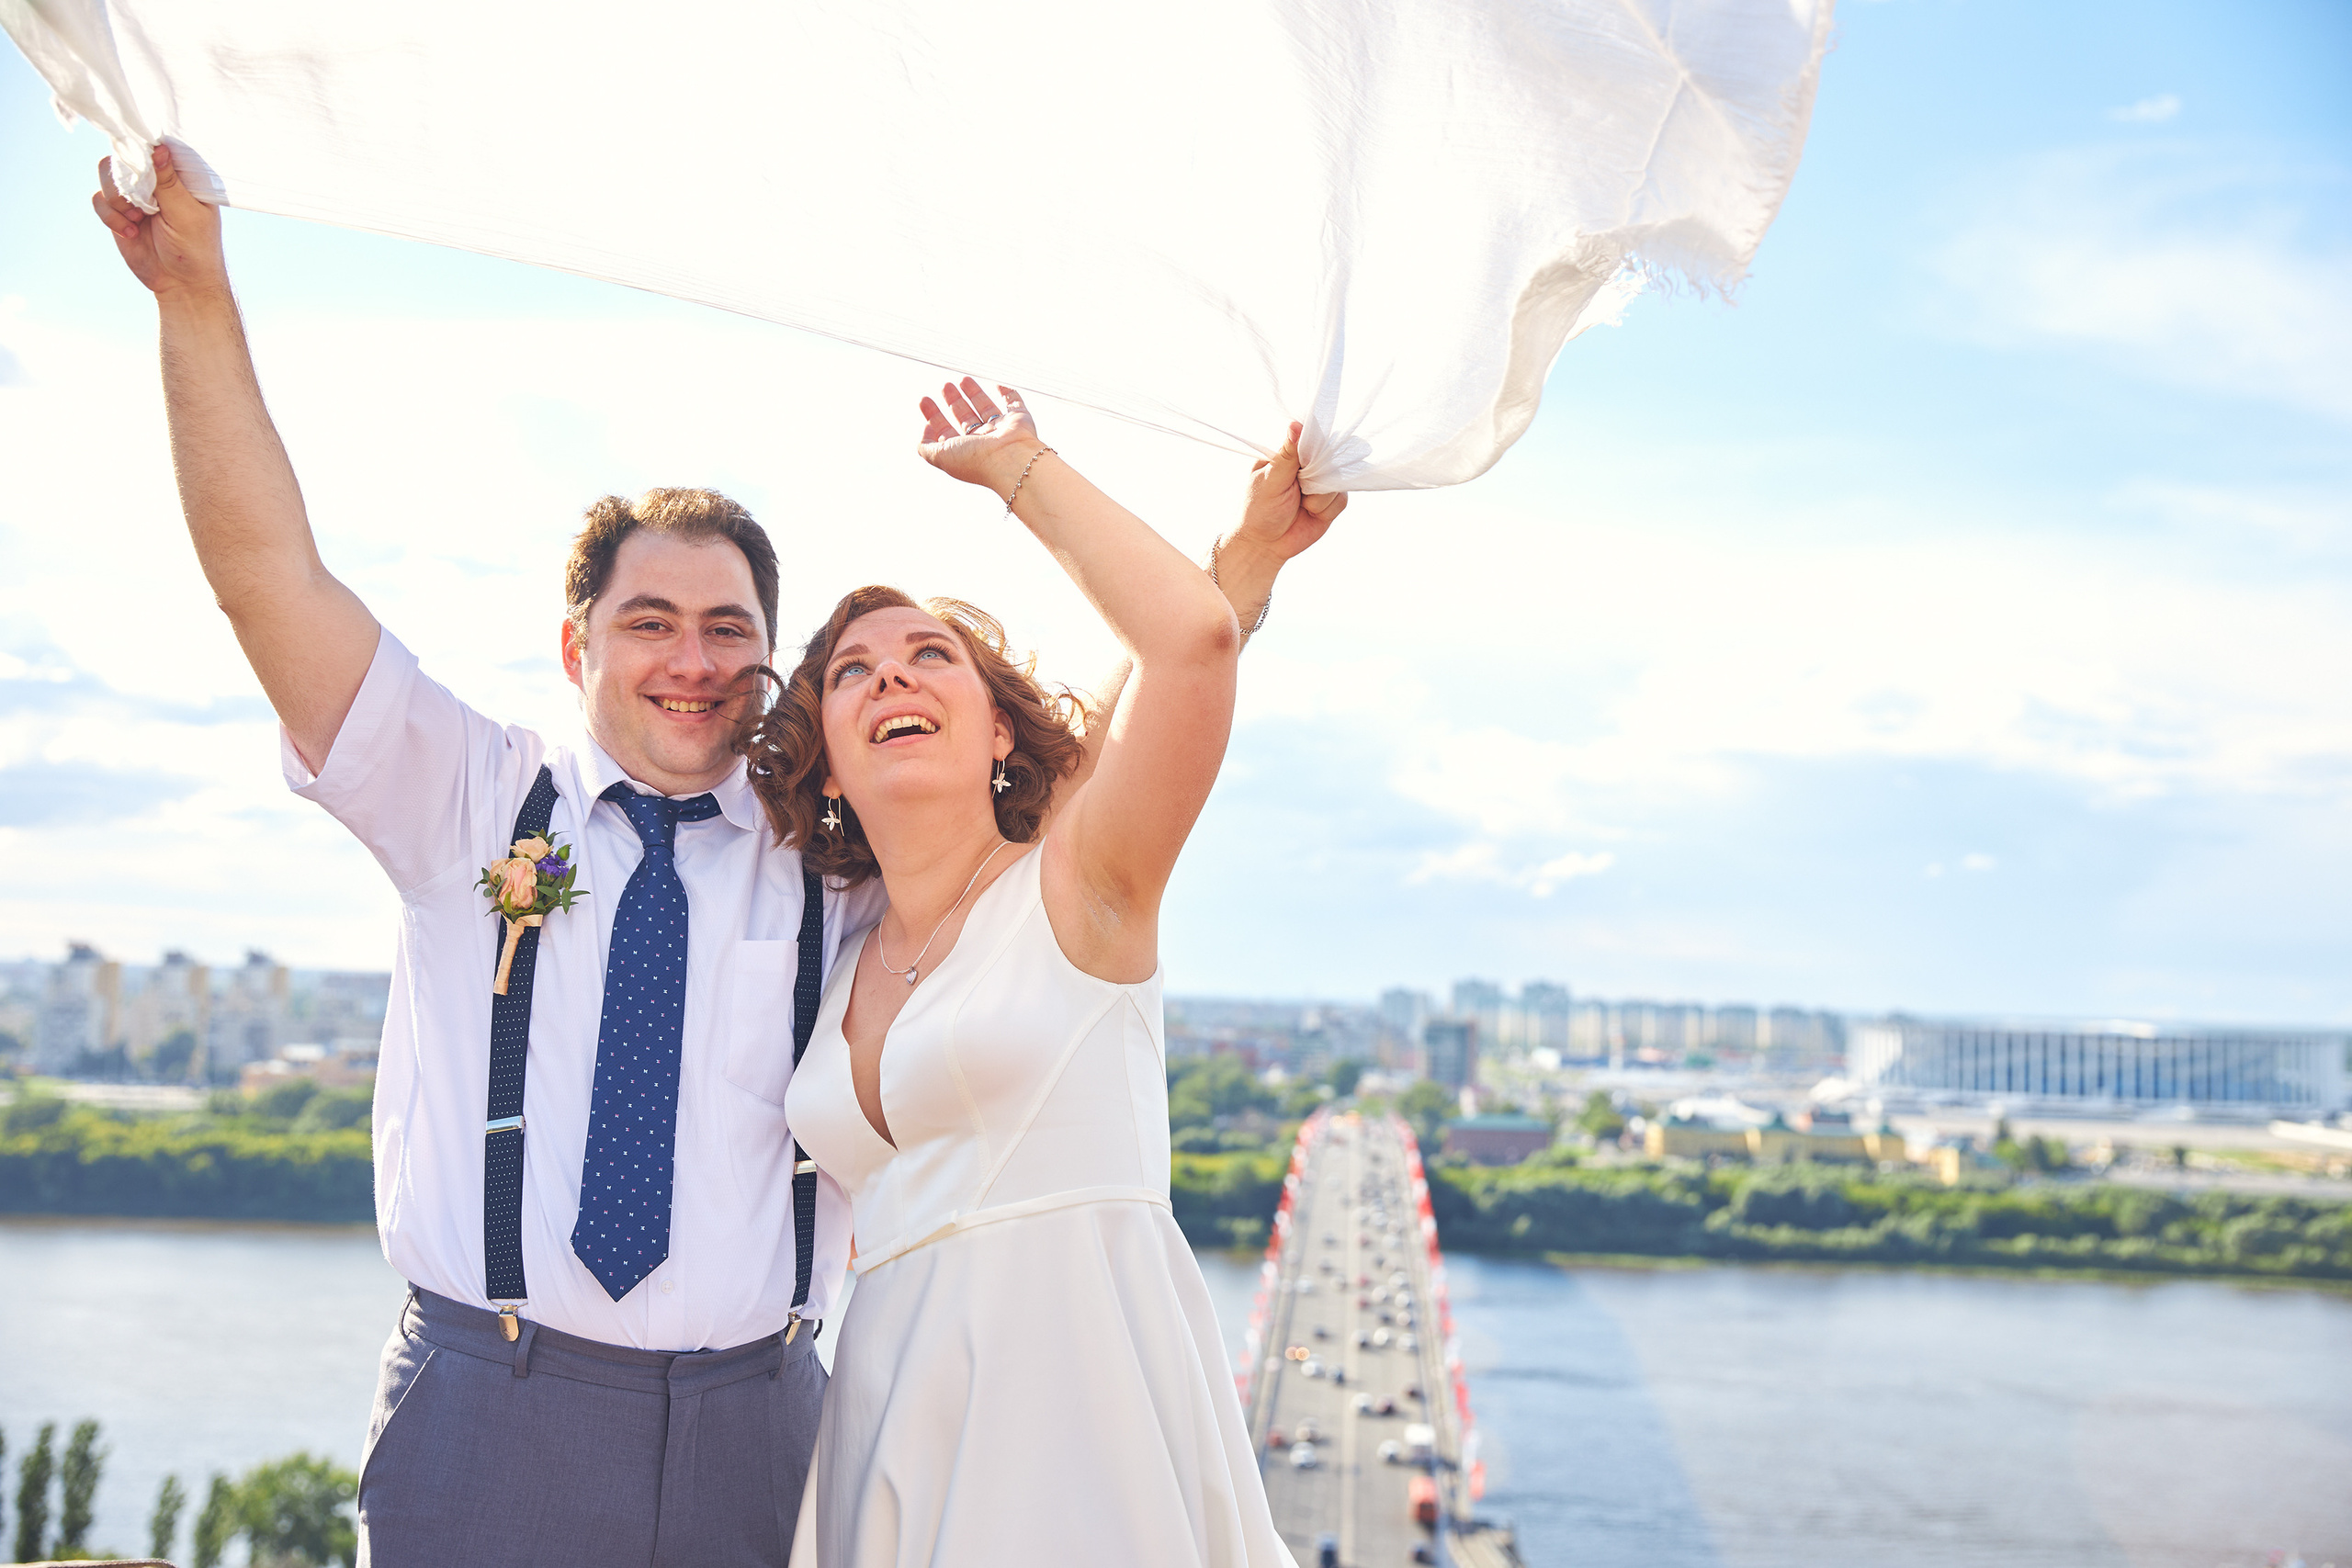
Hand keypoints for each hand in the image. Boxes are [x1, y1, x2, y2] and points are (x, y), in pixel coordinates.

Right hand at [91, 144, 227, 301]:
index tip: (140, 163)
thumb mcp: (186, 214)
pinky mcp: (118, 212)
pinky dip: (110, 216)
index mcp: (180, 176)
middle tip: (141, 204)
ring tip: (136, 220)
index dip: (144, 148)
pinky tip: (129, 232)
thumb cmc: (195, 248)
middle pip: (124, 155)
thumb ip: (169, 182)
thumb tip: (159, 148)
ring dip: (117, 199)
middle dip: (126, 179)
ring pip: (107, 174)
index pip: (157, 147)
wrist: (181, 283)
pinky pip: (99, 199)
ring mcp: (136, 195)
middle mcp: (156, 180)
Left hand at [916, 377, 1046, 496]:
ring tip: (962, 379)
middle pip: (965, 417)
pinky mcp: (1020, 419)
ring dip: (974, 393)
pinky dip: (1007, 392)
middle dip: (953, 401)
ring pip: (986, 408)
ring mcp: (1002, 430)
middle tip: (945, 386)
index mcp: (965, 450)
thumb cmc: (977, 460)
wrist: (1011, 460)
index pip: (946, 431)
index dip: (934, 416)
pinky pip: (1014, 402)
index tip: (925, 401)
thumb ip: (926, 447)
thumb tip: (926, 431)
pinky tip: (998, 383)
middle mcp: (983, 441)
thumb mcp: (941, 455)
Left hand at [1235, 422, 1345, 562]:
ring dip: (1320, 497)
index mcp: (1289, 452)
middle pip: (1332, 457)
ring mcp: (1321, 482)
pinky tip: (1311, 513)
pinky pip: (1341, 499)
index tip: (1309, 463)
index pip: (1313, 437)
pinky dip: (1326, 509)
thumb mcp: (1271, 480)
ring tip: (1301, 504)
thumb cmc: (1259, 510)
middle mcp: (1309, 464)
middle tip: (1299, 489)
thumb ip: (1287, 455)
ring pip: (1338, 480)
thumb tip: (1295, 425)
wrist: (1266, 544)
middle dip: (1318, 477)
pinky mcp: (1332, 501)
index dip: (1318, 447)